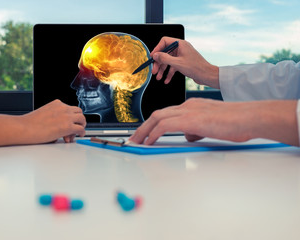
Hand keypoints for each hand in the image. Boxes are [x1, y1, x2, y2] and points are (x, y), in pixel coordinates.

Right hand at [21, 99, 85, 143]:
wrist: (24, 128)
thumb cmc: (29, 124)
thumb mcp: (44, 114)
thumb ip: (54, 117)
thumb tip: (58, 127)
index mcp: (57, 104)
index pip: (70, 108)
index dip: (71, 117)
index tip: (67, 124)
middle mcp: (63, 108)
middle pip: (78, 112)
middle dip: (78, 120)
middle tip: (75, 128)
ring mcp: (66, 116)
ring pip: (82, 119)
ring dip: (81, 125)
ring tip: (77, 133)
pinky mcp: (67, 126)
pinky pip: (81, 128)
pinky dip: (82, 132)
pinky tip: (79, 135)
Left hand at [129, 98, 298, 145]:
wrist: (248, 117)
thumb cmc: (235, 122)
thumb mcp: (211, 126)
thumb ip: (196, 129)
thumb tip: (187, 136)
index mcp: (191, 106)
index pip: (166, 114)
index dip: (152, 124)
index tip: (145, 133)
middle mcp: (187, 106)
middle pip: (157, 114)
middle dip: (143, 127)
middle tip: (134, 138)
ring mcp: (188, 111)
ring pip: (157, 118)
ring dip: (144, 131)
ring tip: (135, 141)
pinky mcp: (191, 119)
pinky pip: (165, 125)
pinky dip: (153, 133)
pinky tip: (148, 141)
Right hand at [151, 37, 219, 87]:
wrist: (206, 75)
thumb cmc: (196, 67)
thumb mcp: (177, 63)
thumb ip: (164, 58)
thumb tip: (155, 55)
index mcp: (180, 44)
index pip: (164, 42)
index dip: (157, 49)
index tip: (152, 57)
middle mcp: (181, 48)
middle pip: (165, 53)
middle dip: (159, 63)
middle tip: (154, 70)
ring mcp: (182, 56)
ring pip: (168, 61)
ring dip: (163, 69)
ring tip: (159, 77)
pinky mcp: (183, 63)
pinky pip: (173, 66)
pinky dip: (169, 73)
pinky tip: (166, 79)